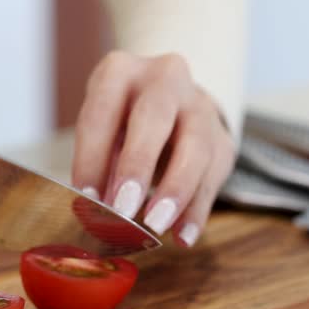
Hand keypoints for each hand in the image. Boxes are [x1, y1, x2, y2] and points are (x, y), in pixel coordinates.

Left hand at [71, 51, 234, 247]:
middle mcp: (165, 79)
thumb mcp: (103, 128)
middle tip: (123, 209)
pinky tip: (183, 237)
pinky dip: (197, 210)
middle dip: (138, 165)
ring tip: (155, 226)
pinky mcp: (222, 138)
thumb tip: (97, 209)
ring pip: (195, 147)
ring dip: (174, 191)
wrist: (173, 101)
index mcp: (121, 71)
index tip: (86, 197)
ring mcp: (199, 106)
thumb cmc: (123, 120)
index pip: (102, 111)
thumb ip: (100, 164)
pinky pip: (213, 177)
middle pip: (155, 117)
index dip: (92, 156)